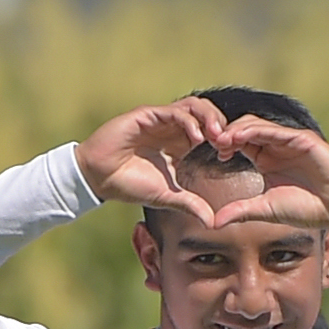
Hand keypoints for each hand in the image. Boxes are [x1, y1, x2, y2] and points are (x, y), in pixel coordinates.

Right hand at [75, 97, 232, 223]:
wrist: (99, 178)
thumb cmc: (129, 184)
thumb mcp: (167, 196)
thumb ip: (190, 205)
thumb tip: (212, 222)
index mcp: (179, 142)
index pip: (209, 129)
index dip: (223, 139)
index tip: (229, 155)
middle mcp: (172, 127)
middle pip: (207, 112)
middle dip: (222, 125)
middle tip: (228, 144)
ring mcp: (160, 119)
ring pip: (193, 106)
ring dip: (209, 119)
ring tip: (217, 137)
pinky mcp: (147, 115)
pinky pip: (174, 112)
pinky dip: (189, 123)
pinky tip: (196, 139)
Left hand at [210, 117, 328, 230]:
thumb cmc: (305, 209)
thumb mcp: (265, 209)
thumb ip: (240, 211)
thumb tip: (213, 222)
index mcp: (266, 159)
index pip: (240, 142)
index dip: (224, 144)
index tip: (213, 155)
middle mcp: (276, 146)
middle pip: (244, 128)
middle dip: (226, 133)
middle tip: (211, 143)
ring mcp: (289, 140)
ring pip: (257, 125)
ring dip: (237, 130)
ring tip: (221, 140)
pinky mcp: (302, 139)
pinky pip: (275, 130)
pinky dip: (256, 131)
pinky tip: (239, 138)